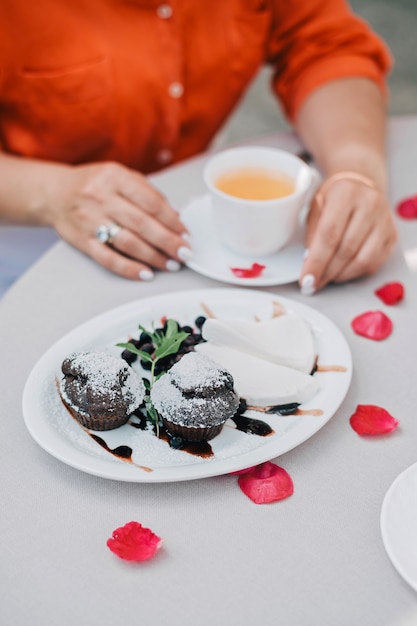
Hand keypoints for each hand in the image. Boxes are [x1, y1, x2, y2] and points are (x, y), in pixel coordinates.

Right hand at [48, 161, 191, 279]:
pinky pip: (108, 258)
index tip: (186, 234)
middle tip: (184, 253)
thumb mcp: (120, 176)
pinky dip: (129, 268)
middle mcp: (101, 197)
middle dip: (168, 242)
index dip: (173, 221)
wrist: (54, 193)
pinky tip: (146, 273)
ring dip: (154, 257)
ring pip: (128, 243)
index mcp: (115, 177)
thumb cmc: (93, 185)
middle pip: (143, 224)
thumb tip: (175, 217)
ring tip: (171, 264)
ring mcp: (90, 220)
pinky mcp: (81, 240)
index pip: (151, 202)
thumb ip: (147, 193)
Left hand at [299, 176, 397, 293]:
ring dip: (341, 275)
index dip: (316, 261)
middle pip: (346, 249)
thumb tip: (309, 263)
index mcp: (346, 193)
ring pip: (362, 260)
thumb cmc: (333, 198)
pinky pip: (374, 263)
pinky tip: (342, 271)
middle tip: (312, 283)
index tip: (306, 279)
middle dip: (326, 272)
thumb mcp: (316, 207)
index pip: (329, 234)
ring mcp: (384, 220)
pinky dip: (355, 273)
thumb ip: (312, 234)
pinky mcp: (392, 235)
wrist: (359, 186)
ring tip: (326, 277)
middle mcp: (370, 204)